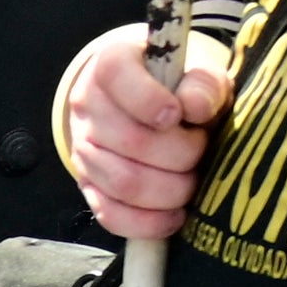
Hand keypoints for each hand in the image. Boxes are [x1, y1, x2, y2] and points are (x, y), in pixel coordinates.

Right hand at [54, 20, 229, 244]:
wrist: (151, 106)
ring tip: (192, 180)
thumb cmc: (180, 86)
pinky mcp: (88, 187)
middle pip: (129, 140)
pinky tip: (175, 215)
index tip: (177, 115)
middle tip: (202, 150)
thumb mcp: (199, 72)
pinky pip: (110, 215)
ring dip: (170, 190)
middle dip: (180, 153)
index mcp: (111, 64)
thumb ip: (203, 83)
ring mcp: (83, 150)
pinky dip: (147, 222)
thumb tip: (195, 107)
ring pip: (123, 182)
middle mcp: (87, 106)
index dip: (148, 100)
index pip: (115, 76)